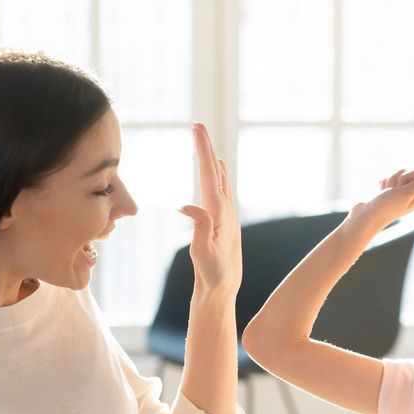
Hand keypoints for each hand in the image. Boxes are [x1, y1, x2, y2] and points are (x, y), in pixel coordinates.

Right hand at [179, 123, 241, 293]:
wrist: (224, 289)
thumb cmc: (212, 273)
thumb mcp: (203, 252)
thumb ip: (199, 225)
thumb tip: (186, 204)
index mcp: (219, 213)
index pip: (209, 174)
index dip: (203, 149)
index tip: (197, 129)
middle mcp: (226, 210)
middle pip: (215, 171)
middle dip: (205, 147)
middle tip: (198, 125)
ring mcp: (227, 215)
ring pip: (219, 179)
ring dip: (211, 158)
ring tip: (205, 141)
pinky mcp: (223, 221)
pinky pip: (219, 190)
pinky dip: (216, 174)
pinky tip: (217, 170)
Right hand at [346, 169, 413, 229]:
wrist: (365, 214)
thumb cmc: (386, 207)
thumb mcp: (405, 195)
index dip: (405, 179)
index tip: (398, 191)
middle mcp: (410, 195)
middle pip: (406, 172)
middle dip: (396, 179)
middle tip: (390, 193)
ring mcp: (398, 192)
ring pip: (396, 173)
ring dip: (388, 180)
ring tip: (384, 193)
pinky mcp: (388, 189)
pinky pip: (387, 176)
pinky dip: (382, 181)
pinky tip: (380, 190)